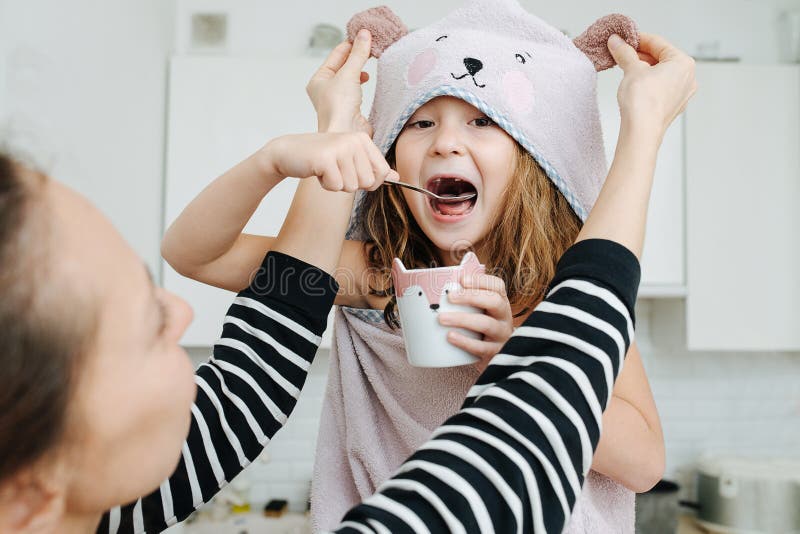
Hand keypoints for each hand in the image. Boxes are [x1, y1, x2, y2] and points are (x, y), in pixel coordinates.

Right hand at [262, 132, 397, 191]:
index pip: (382, 173)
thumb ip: (372, 168)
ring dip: (336, 184)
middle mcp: (354, 140)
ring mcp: (340, 148)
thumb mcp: (350, 160)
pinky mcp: (325, 158)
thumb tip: (397, 177)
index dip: (369, 181)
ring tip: (326, 169)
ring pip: (351, 186)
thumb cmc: (321, 158)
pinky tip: (317, 171)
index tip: (352, 172)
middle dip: (350, 183)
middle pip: (367, 182)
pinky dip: (325, 185)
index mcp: (363, 139)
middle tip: (335, 170)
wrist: (288, 152)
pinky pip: (335, 186)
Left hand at [306, 29, 372, 133]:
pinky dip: (363, 82)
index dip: (350, 44)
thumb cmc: (338, 108)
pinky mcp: (351, 108)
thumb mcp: (348, 74)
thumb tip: (364, 34)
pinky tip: (369, 79)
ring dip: (360, 69)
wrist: (346, 134)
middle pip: (343, 65)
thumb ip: (358, 54)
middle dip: (356, 56)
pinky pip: (357, 89)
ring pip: (351, 77)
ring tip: (371, 59)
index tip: (364, 35)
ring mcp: (339, 99)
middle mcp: (326, 89)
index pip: (336, 55)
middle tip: (371, 45)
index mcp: (318, 80)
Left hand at [437, 272, 513, 372]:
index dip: (481, 281)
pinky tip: (450, 336)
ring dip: (463, 319)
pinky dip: (465, 342)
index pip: (497, 286)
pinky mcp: (496, 353)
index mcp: (500, 302)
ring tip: (441, 319)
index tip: (462, 280)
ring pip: (486, 324)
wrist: (497, 358)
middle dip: (471, 297)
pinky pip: (481, 347)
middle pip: (494, 301)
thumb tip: (436, 285)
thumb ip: (465, 300)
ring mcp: (502, 335)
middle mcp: (505, 317)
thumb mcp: (479, 313)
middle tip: (449, 297)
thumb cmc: (480, 330)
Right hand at [608, 32, 696, 140]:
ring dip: (643, 69)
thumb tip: (616, 42)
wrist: (641, 132)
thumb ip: (625, 53)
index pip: (658, 43)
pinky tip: (634, 85)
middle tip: (621, 53)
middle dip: (640, 55)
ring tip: (625, 69)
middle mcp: (688, 78)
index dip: (638, 39)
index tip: (624, 39)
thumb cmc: (643, 102)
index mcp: (684, 63)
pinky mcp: (672, 107)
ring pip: (661, 74)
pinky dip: (648, 83)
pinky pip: (661, 88)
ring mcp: (682, 94)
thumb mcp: (631, 69)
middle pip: (661, 58)